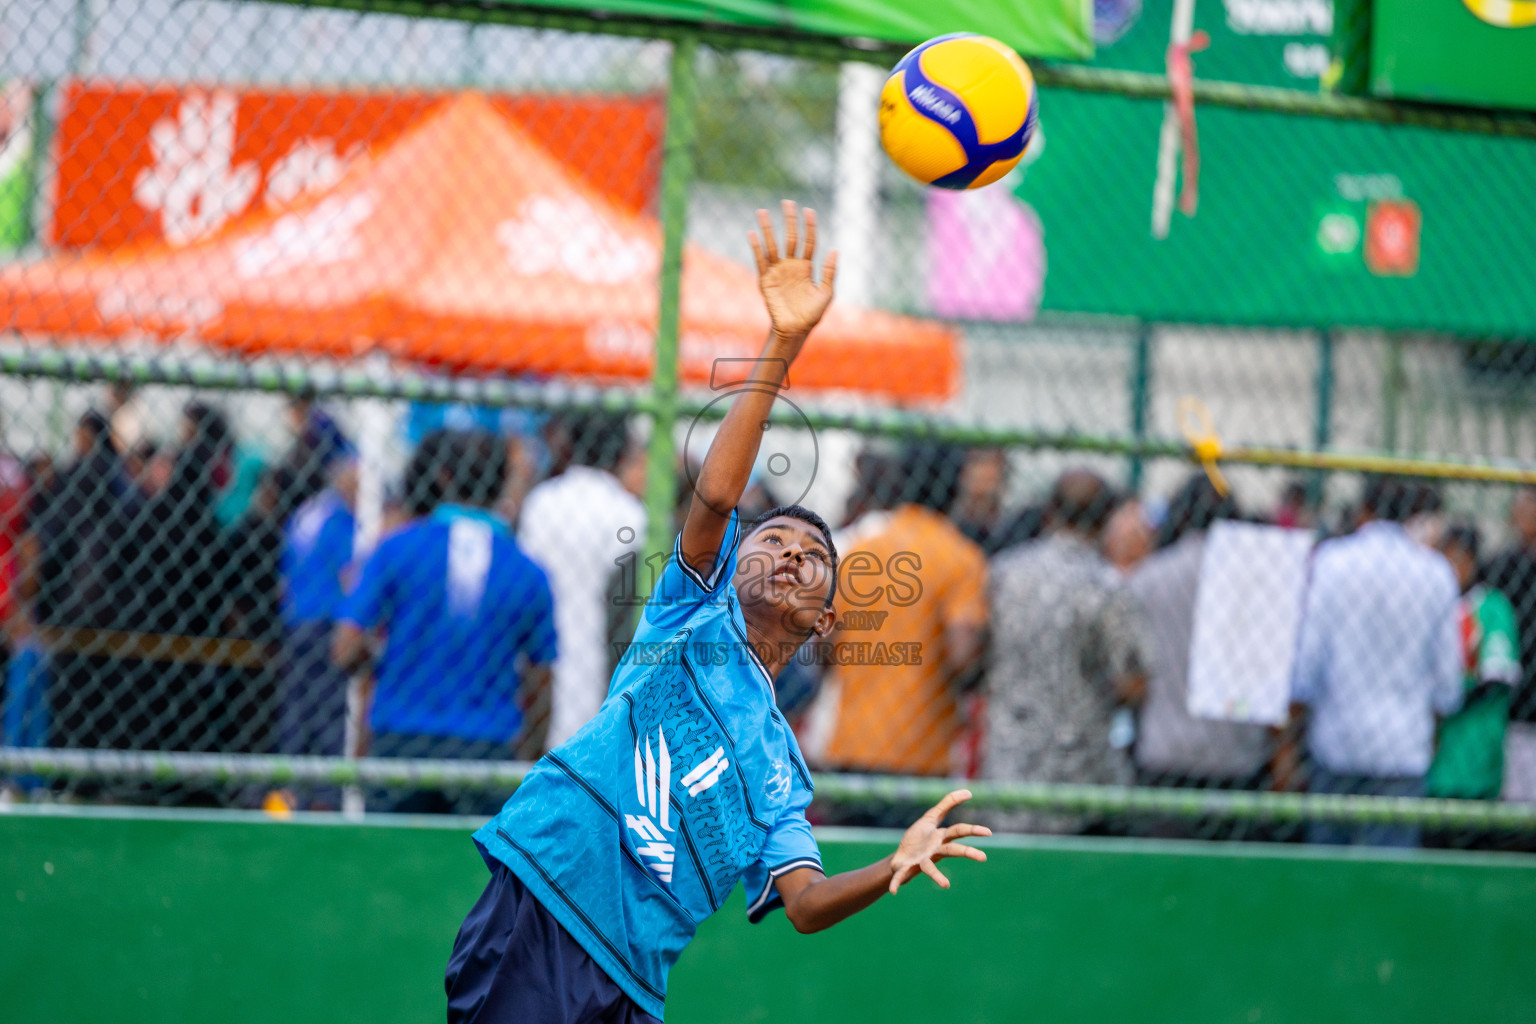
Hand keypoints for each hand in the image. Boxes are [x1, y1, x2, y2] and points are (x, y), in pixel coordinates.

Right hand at [749, 200, 837, 347]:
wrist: (796, 330)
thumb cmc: (812, 314)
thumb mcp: (826, 293)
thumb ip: (830, 272)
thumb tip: (835, 250)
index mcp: (806, 267)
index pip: (808, 241)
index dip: (809, 226)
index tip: (808, 211)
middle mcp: (791, 265)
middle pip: (790, 238)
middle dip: (789, 220)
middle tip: (787, 202)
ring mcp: (778, 271)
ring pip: (772, 245)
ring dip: (767, 228)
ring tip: (762, 211)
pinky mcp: (766, 280)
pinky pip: (760, 261)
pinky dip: (756, 248)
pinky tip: (752, 234)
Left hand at [888, 789, 990, 894]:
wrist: (900, 857)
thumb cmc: (918, 838)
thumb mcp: (931, 817)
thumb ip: (948, 803)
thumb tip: (968, 791)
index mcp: (940, 838)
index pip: (959, 832)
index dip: (973, 830)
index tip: (989, 832)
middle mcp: (934, 851)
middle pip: (952, 850)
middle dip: (967, 852)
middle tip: (983, 857)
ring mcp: (921, 861)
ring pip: (930, 868)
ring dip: (937, 876)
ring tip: (945, 885)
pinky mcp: (905, 869)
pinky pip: (901, 877)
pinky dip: (897, 884)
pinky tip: (893, 891)